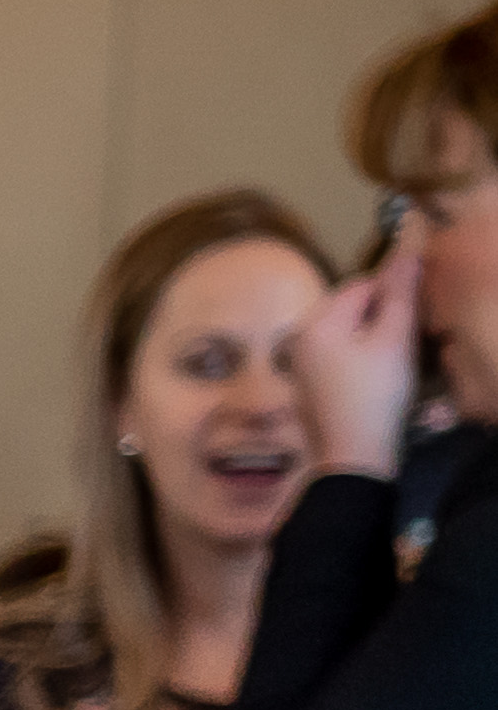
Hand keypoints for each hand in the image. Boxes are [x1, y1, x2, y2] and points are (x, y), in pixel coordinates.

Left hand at [288, 247, 422, 480]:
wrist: (352, 458)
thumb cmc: (376, 394)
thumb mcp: (395, 339)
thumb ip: (400, 293)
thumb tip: (406, 251)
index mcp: (316, 322)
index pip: (361, 285)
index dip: (392, 292)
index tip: (412, 314)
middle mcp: (298, 338)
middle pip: (348, 307)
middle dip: (379, 314)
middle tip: (402, 340)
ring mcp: (299, 364)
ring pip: (343, 332)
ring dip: (369, 336)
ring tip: (390, 360)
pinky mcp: (306, 386)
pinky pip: (335, 356)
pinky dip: (356, 357)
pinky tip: (372, 378)